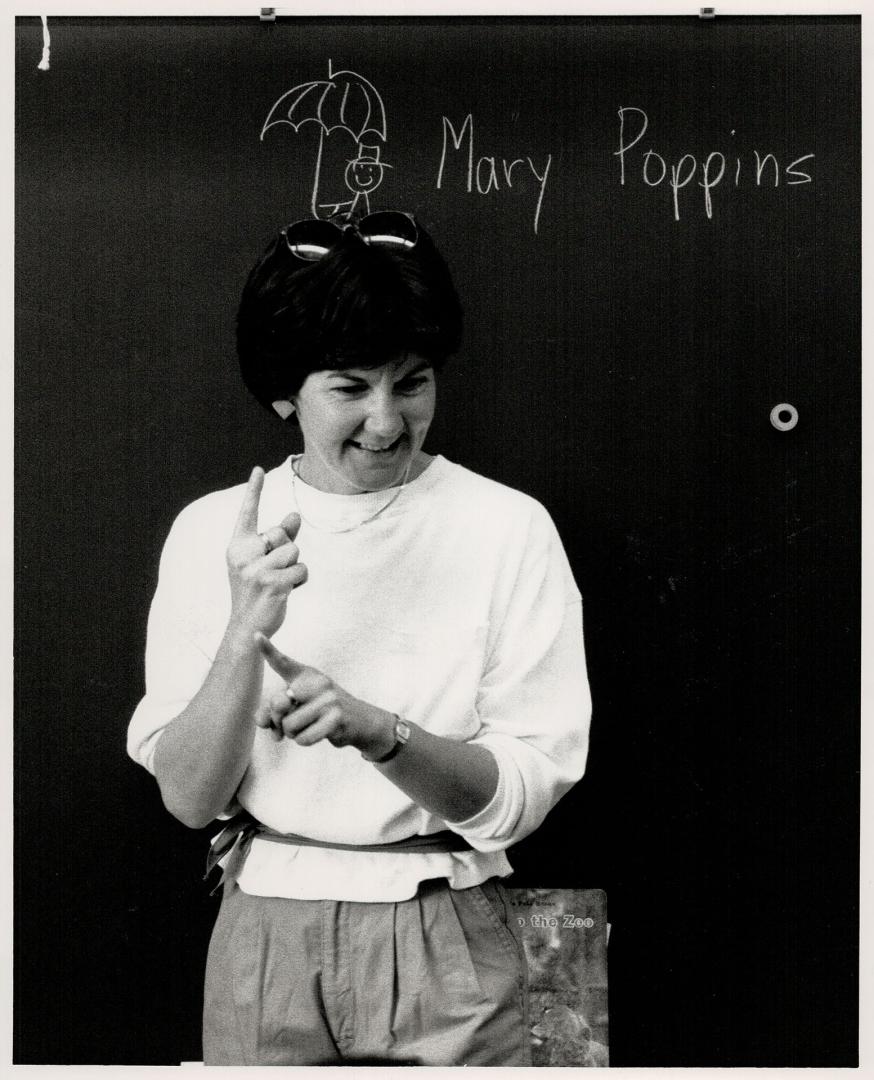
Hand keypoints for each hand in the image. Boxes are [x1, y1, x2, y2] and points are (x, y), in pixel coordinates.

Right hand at [226, 467, 306, 637]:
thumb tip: (295, 516)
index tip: (258, 470)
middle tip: (272, 572)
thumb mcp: (264, 562)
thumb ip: (279, 539)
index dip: (254, 491)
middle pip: (282, 535)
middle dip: (287, 550)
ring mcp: (257, 570)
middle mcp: (244, 555)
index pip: (248, 514)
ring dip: (294, 568)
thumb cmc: (257, 590)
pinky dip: (300, 580)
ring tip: (278, 583)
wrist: (246, 626)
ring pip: (294, 552)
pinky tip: (285, 592)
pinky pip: (301, 570)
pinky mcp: (273, 584)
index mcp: (238, 546)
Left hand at [253, 632, 395, 757]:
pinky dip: (304, 741)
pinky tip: (317, 732)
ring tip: (308, 726)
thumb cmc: (319, 711)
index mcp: (305, 674)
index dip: (268, 649)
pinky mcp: (336, 718)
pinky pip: (303, 738)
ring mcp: (329, 699)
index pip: (283, 662)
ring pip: (289, 726)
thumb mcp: (297, 706)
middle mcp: (317, 682)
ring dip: (293, 734)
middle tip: (291, 722)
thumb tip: (262, 722)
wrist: (358, 720)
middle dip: (279, 720)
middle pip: (278, 705)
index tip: (255, 635)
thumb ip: (274, 712)